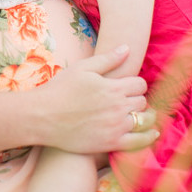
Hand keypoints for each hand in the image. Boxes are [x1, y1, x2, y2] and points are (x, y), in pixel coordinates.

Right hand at [37, 46, 157, 153]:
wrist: (42, 116)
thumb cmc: (59, 89)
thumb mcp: (81, 68)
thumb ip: (107, 59)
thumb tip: (127, 48)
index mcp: (113, 87)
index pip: (140, 84)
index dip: (134, 84)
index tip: (126, 88)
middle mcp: (118, 107)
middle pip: (143, 102)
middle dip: (136, 100)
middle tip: (125, 102)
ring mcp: (116, 127)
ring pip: (145, 121)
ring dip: (144, 117)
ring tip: (137, 116)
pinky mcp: (111, 143)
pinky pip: (140, 142)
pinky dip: (148, 137)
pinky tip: (149, 133)